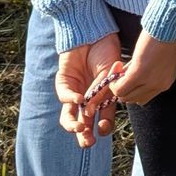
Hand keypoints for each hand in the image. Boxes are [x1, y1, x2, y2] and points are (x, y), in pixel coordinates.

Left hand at [57, 33, 123, 147]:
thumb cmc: (107, 51)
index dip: (102, 127)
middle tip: (87, 142)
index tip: (104, 130)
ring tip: (79, 128)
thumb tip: (94, 112)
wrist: (94, 33)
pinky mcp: (64, 83)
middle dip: (84, 135)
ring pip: (69, 115)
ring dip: (73, 124)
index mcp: (103, 98)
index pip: (102, 119)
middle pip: (83, 123)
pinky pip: (65, 96)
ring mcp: (74, 92)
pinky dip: (72, 99)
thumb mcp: (111, 74)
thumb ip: (103, 93)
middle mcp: (88, 99)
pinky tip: (80, 99)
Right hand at [111, 31, 175, 106]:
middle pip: (133, 99)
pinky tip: (117, 68)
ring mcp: (150, 81)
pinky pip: (120, 88)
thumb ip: (143, 70)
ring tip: (119, 69)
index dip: (132, 88)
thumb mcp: (156, 58)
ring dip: (118, 85)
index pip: (143, 97)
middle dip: (124, 87)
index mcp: (166, 82)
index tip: (127, 74)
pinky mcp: (139, 73)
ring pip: (125, 97)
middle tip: (121, 71)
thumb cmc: (165, 36)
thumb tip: (124, 75)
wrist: (171, 25)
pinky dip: (114, 82)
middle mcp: (159, 85)